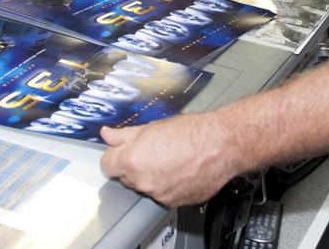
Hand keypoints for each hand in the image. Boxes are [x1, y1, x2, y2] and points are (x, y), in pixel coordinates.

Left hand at [100, 114, 238, 206]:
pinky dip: (169, 185)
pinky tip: (181, 169)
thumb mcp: (152, 126)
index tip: (122, 150)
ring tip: (171, 158)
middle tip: (152, 149)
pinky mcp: (176, 202)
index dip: (114, 155)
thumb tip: (108, 134)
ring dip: (152, 175)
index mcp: (133, 161)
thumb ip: (125, 134)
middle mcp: (144, 182)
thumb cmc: (192, 133)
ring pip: (146, 186)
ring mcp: (160, 195)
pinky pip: (164, 194)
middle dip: (134, 164)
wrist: (221, 146)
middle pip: (126, 176)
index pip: (107, 165)